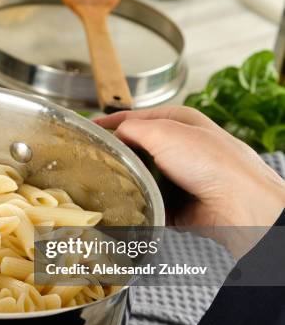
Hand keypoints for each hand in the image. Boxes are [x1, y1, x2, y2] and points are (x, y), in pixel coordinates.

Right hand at [95, 106, 284, 227]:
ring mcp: (178, 176)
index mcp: (177, 122)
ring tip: (106, 186)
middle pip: (136, 149)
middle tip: (93, 161)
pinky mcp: (177, 203)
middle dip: (117, 156)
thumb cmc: (210, 162)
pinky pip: (148, 202)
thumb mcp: (163, 131)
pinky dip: (138, 205)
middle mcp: (178, 148)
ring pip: (140, 178)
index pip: (135, 118)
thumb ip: (132, 128)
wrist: (237, 204)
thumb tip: (115, 134)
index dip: (109, 122)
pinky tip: (126, 206)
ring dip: (127, 183)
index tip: (87, 128)